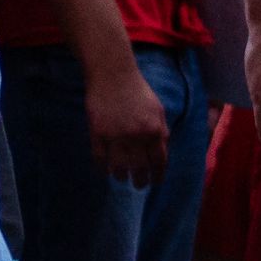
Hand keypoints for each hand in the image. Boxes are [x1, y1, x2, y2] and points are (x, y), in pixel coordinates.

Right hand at [87, 54, 172, 184]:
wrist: (113, 74)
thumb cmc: (137, 91)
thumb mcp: (157, 109)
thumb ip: (161, 130)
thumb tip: (163, 149)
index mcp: (154, 130)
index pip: (159, 161)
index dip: (158, 175)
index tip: (155, 182)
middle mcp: (136, 136)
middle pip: (140, 169)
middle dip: (140, 181)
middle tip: (138, 185)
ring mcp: (116, 136)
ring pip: (119, 168)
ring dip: (121, 176)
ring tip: (122, 177)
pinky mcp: (97, 133)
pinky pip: (100, 159)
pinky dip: (102, 168)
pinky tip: (105, 171)